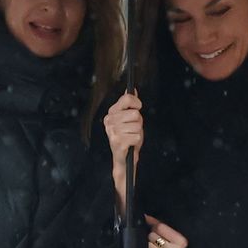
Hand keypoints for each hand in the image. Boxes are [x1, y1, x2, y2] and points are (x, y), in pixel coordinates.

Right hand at [103, 92, 141, 211]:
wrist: (124, 159)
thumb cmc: (127, 137)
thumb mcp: (129, 119)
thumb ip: (130, 104)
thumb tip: (132, 89)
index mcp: (111, 113)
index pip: (126, 99)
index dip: (136, 102)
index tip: (138, 107)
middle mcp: (109, 121)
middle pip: (135, 114)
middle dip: (138, 123)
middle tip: (133, 129)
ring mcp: (112, 131)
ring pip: (137, 125)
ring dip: (138, 132)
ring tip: (131, 137)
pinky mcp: (117, 141)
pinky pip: (137, 136)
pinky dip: (137, 141)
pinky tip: (130, 144)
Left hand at [146, 215, 187, 247]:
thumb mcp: (174, 239)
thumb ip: (163, 228)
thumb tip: (148, 217)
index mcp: (182, 242)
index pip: (160, 226)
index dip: (153, 224)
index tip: (151, 224)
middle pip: (153, 235)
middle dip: (152, 237)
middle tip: (156, 243)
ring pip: (148, 245)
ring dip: (149, 247)